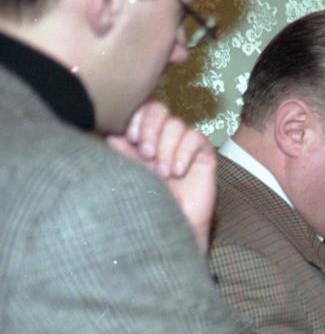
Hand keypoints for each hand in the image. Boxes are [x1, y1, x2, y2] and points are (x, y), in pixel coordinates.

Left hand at [106, 101, 216, 252]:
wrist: (176, 224)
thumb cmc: (152, 201)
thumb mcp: (134, 174)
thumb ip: (124, 154)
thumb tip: (111, 135)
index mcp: (147, 136)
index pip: (144, 109)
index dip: (138, 118)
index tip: (130, 138)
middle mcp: (166, 137)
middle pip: (160, 110)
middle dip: (151, 129)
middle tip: (147, 155)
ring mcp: (186, 144)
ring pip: (177, 125)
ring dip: (167, 148)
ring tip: (163, 173)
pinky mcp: (204, 155)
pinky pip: (195, 139)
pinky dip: (184, 153)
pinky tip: (177, 172)